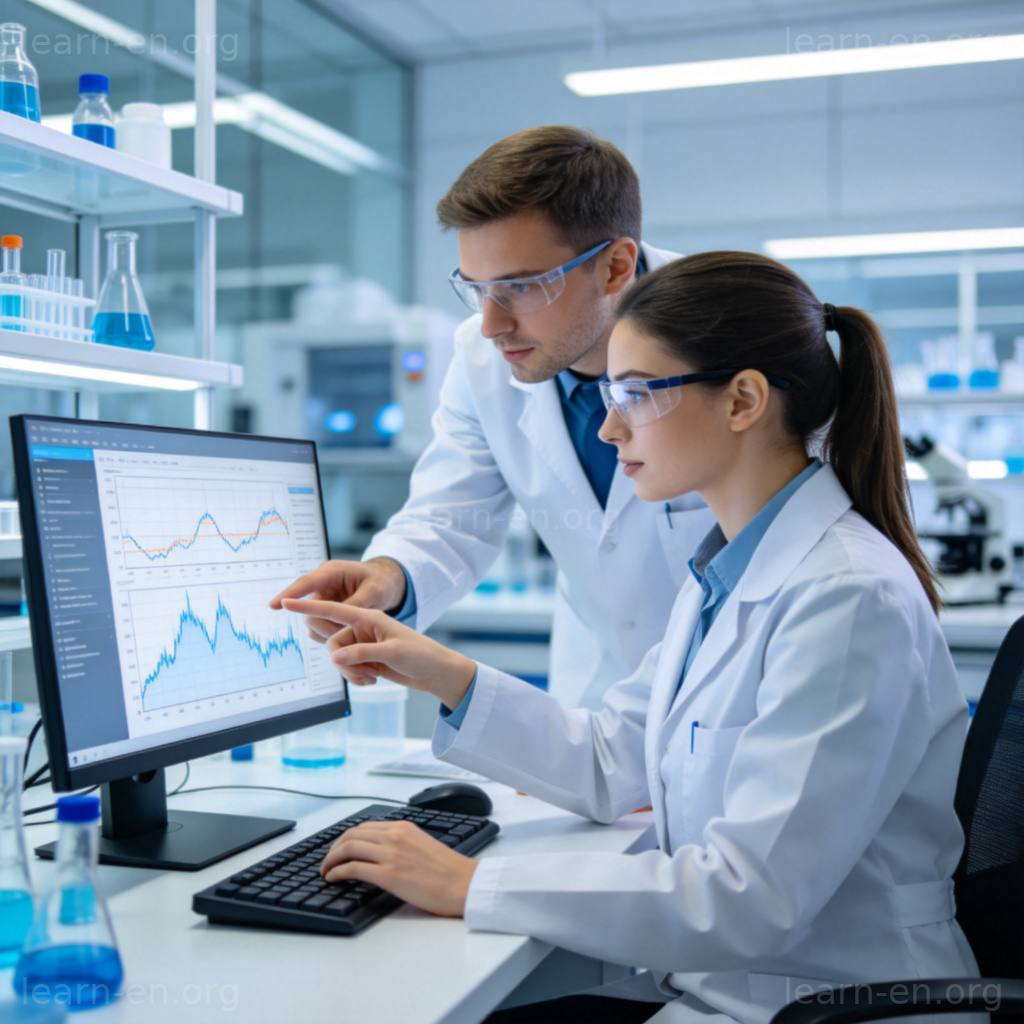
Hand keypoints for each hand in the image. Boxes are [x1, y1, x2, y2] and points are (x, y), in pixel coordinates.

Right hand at [269, 557, 406, 643]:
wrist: (384, 583)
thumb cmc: (380, 582)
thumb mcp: (374, 591)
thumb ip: (356, 604)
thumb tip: (335, 618)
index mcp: (332, 572)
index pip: (306, 583)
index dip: (290, 594)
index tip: (274, 605)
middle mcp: (322, 585)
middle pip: (309, 611)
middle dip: (324, 627)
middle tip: (347, 637)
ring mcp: (321, 599)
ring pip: (313, 623)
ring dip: (329, 634)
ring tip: (353, 638)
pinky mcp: (324, 612)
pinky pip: (319, 629)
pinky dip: (331, 637)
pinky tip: (348, 640)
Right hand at [279, 599, 476, 709]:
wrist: (434, 671)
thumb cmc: (420, 654)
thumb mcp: (393, 652)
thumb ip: (362, 653)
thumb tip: (334, 657)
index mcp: (368, 616)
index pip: (332, 609)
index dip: (306, 605)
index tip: (283, 602)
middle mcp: (361, 627)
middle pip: (331, 642)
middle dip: (342, 660)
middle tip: (367, 670)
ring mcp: (361, 643)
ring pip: (337, 658)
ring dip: (350, 671)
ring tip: (373, 676)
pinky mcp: (363, 657)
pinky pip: (345, 667)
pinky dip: (355, 676)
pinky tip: (373, 679)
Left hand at [321, 820, 476, 917]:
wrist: (465, 884)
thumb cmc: (450, 871)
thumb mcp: (424, 845)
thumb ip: (403, 843)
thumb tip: (382, 853)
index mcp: (404, 827)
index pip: (365, 827)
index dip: (346, 838)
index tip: (338, 849)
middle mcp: (396, 836)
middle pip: (352, 834)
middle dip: (334, 848)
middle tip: (327, 861)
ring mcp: (392, 854)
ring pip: (348, 847)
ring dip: (331, 859)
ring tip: (325, 871)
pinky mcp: (389, 875)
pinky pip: (353, 868)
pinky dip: (337, 872)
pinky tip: (333, 878)